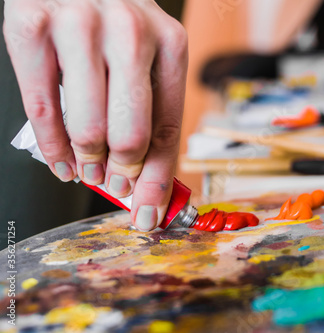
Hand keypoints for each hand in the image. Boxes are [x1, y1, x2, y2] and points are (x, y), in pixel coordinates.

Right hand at [4, 0, 187, 230]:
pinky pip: (43, 110)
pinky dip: (53, 149)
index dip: (160, 178)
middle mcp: (130, 32)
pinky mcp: (32, 26)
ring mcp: (80, 27)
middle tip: (116, 185)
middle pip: (132, 135)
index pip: (169, 128)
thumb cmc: (112, 18)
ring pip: (88, 128)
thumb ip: (146, 107)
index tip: (151, 210)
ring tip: (88, 170)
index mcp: (169, 42)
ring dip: (89, 162)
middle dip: (124, 173)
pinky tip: (63, 162)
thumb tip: (144, 176)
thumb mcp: (144, 52)